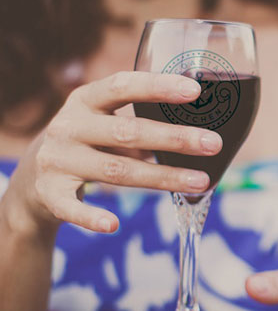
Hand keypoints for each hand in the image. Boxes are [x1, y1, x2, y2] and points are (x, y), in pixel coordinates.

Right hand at [2, 71, 222, 234]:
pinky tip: (114, 225)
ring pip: (116, 170)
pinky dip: (91, 217)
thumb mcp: (104, 124)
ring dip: (162, 177)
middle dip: (174, 138)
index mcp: (85, 100)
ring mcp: (56, 160)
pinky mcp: (49, 194)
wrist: (32, 181)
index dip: (158, 87)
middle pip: (127, 132)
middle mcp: (69, 126)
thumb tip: (201, 132)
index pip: (122, 86)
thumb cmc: (87, 144)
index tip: (195, 91)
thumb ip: (140, 124)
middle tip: (213, 143)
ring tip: (201, 181)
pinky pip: (72, 208)